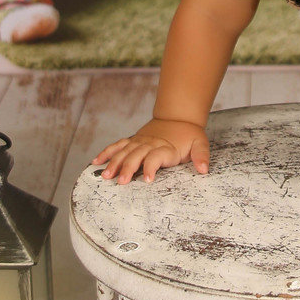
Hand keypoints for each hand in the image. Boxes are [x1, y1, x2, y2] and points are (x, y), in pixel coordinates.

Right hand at [93, 117, 209, 183]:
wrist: (178, 117)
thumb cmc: (189, 135)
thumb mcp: (200, 143)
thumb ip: (201, 156)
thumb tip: (204, 169)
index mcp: (165, 147)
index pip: (155, 157)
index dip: (150, 168)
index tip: (147, 180)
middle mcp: (149, 144)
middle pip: (136, 155)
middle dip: (127, 168)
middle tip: (121, 182)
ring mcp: (139, 141)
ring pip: (123, 151)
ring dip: (113, 163)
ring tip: (106, 176)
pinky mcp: (132, 140)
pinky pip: (117, 146)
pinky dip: (106, 152)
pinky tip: (96, 162)